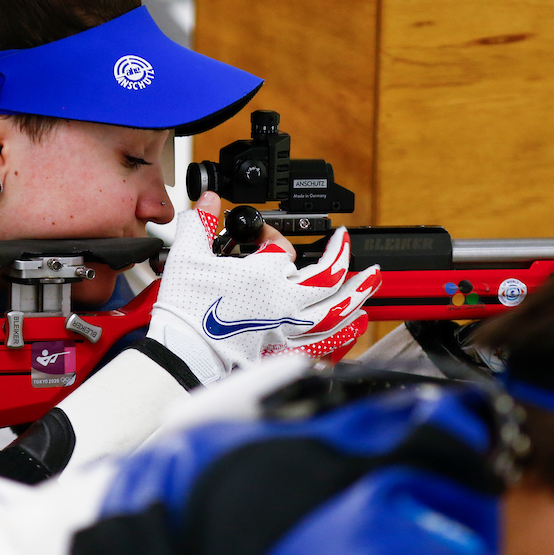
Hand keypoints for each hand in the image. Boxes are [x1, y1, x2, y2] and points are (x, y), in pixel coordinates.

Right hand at [147, 193, 381, 383]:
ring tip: (370, 284)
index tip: (259, 238)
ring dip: (357, 296)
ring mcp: (288, 330)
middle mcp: (284, 302)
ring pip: (336, 312)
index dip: (271, 237)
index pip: (282, 248)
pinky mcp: (284, 354)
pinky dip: (343, 336)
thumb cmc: (185, 311)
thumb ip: (201, 223)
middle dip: (343, 257)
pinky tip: (352, 329)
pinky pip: (324, 346)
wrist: (183, 355)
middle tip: (346, 244)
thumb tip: (211, 199)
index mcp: (264, 275)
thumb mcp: (187, 256)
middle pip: (329, 278)